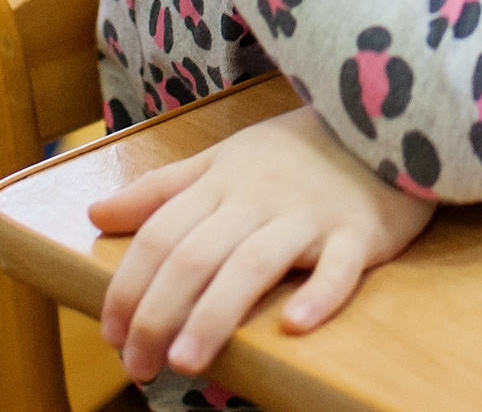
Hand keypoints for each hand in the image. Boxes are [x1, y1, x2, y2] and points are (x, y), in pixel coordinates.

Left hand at [90, 104, 434, 382]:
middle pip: (195, 256)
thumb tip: (97, 214)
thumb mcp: (225, 158)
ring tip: (187, 362)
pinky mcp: (360, 232)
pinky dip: (319, 295)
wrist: (384, 116)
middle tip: (139, 365)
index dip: (128, 286)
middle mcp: (259, 198)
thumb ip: (162, 189)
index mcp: (223, 182)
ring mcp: (310, 215)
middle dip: (158, 315)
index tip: (109, 333)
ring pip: (253, 264)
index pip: (160, 236)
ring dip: (215, 315)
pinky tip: (294, 327)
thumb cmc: (298, 149)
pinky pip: (339, 266)